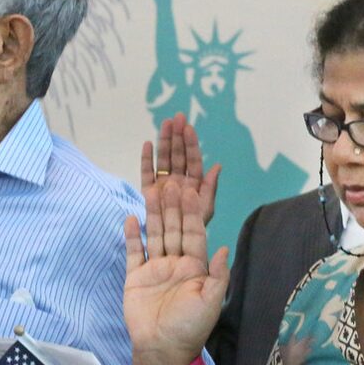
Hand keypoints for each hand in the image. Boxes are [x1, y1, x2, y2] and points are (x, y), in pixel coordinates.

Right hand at [124, 182, 228, 364]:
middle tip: (170, 183)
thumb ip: (218, 275)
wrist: (162, 350)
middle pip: (174, 229)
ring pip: (154, 235)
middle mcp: (175, 264)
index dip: (192, 213)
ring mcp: (154, 269)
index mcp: (195, 268)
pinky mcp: (135, 277)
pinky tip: (130, 218)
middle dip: (173, 207)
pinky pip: (134, 252)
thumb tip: (224, 248)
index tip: (190, 191)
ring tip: (151, 191)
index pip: (194, 234)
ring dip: (153, 214)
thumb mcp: (210, 301)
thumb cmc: (190, 328)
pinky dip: (132, 236)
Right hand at [141, 112, 219, 226]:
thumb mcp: (205, 211)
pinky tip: (147, 145)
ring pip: (163, 160)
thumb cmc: (193, 231)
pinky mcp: (148, 193)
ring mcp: (163, 185)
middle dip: (177, 136)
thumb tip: (217, 165)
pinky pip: (146, 173)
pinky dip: (146, 160)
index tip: (189, 128)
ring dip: (164, 141)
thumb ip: (210, 189)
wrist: (173, 247)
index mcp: (194, 184)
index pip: (193, 160)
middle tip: (177, 117)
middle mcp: (178, 181)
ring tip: (165, 124)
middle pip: (178, 155)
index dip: (191, 144)